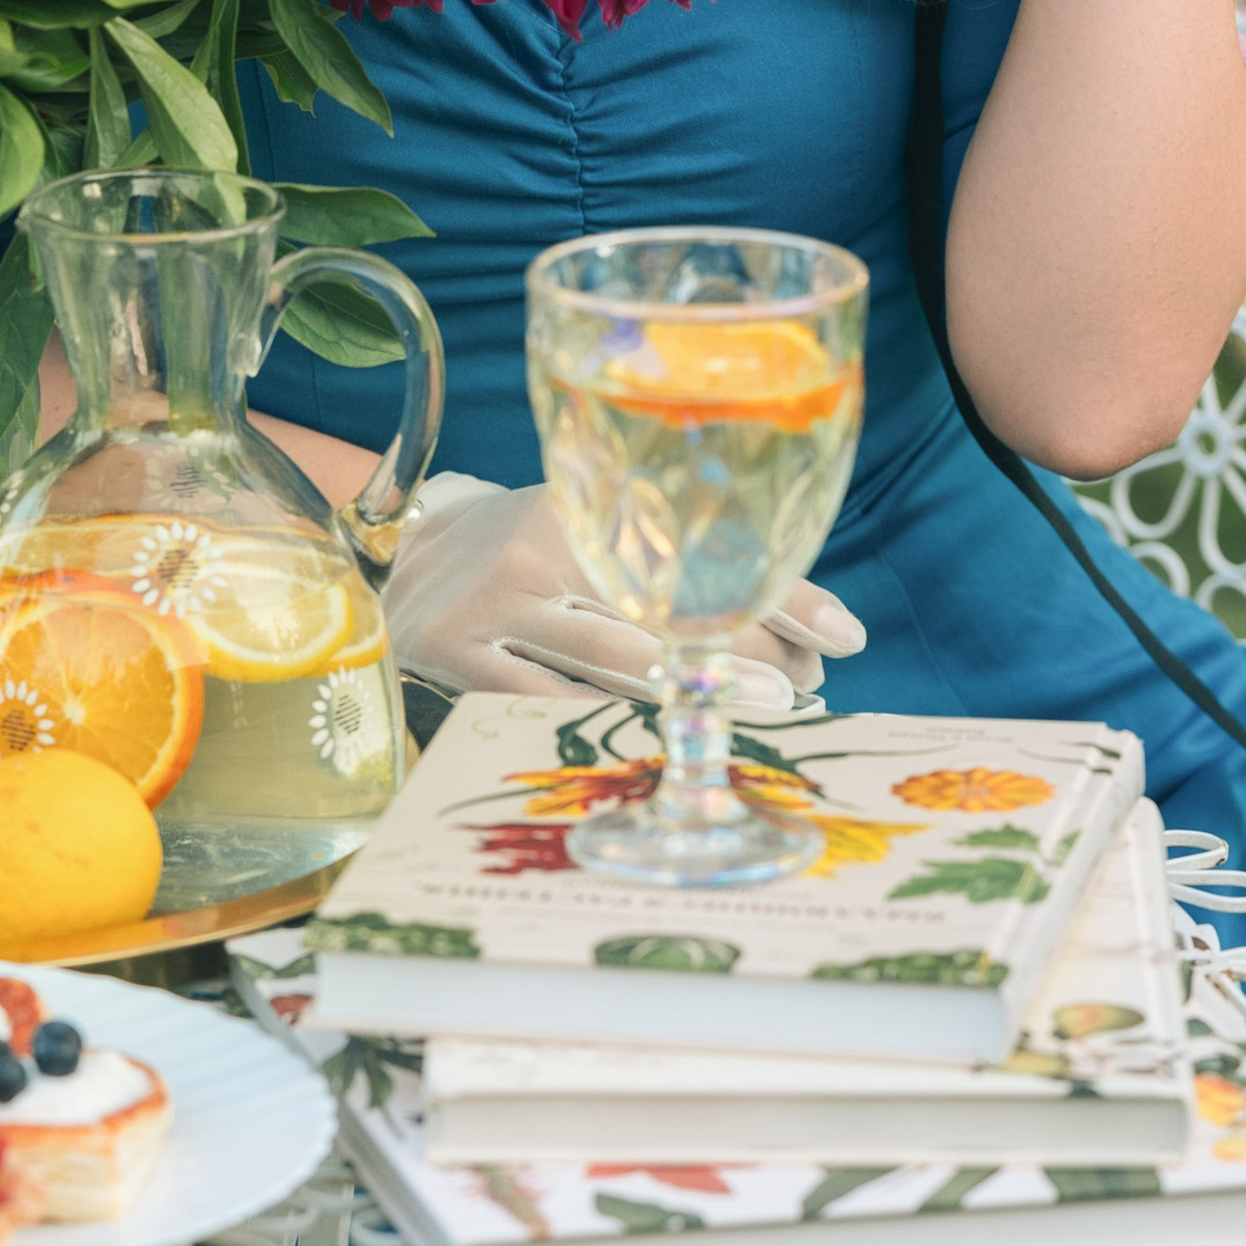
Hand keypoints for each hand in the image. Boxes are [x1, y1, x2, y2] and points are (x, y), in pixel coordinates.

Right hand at [381, 474, 865, 716]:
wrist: (398, 562)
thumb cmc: (529, 558)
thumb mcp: (592, 534)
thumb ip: (670, 567)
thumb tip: (801, 634)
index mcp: (584, 505)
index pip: (701, 549)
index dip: (783, 593)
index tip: (847, 638)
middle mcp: (540, 546)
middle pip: (669, 605)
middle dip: (752, 654)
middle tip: (808, 689)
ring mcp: (496, 603)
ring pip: (618, 658)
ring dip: (701, 694)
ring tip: (770, 713)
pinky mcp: (458, 655)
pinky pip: (546, 703)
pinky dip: (609, 723)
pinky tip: (662, 741)